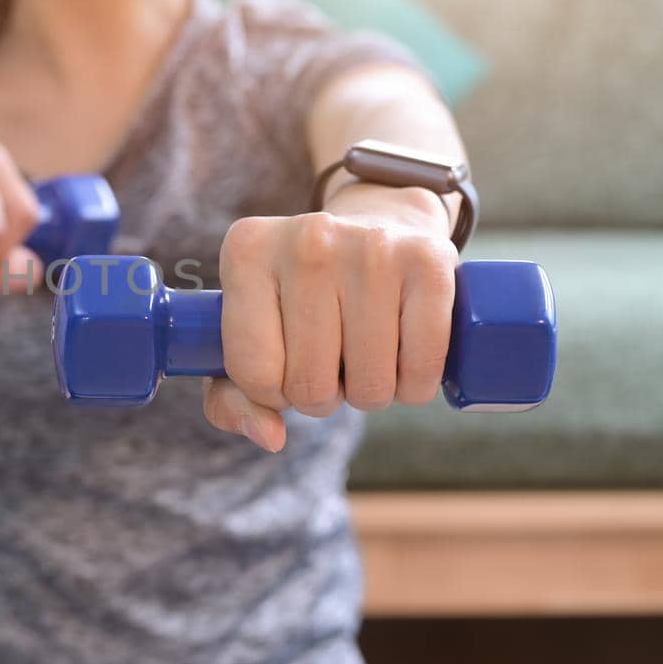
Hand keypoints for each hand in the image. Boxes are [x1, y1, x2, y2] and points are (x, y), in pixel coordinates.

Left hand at [204, 194, 458, 450]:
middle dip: (322, 395)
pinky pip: (420, 372)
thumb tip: (270, 437)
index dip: (273, 392)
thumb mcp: (250, 334)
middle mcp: (306, 241)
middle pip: (310, 384)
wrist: (380, 227)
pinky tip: (402, 355)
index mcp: (247, 251)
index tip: (285, 367)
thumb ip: (233, 398)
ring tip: (364, 354)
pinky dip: (414, 386)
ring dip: (369, 392)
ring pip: (369, 386)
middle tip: (332, 361)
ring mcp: (371, 247)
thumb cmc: (303, 297)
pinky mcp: (429, 261)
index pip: (252, 373)